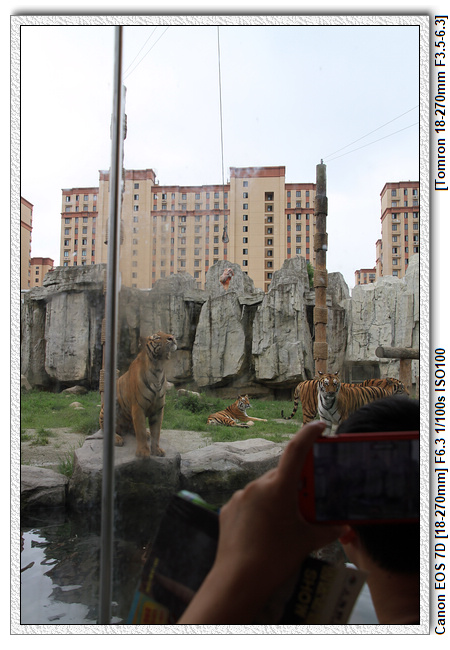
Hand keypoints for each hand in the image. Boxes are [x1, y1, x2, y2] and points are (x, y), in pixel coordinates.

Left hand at [178, 421, 343, 623]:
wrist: (237, 580)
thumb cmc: (276, 557)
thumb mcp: (307, 542)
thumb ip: (328, 531)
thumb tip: (343, 526)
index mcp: (278, 487)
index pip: (296, 450)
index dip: (309, 434)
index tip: (320, 425)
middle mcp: (257, 485)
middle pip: (281, 476)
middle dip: (294, 486)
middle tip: (304, 505)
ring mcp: (239, 496)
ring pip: (264, 491)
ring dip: (275, 500)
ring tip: (281, 526)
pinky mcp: (227, 509)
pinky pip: (248, 503)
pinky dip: (258, 511)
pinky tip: (262, 533)